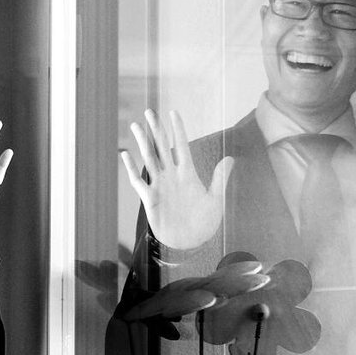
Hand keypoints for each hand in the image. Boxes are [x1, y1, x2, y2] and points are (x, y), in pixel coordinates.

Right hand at [119, 108, 228, 249]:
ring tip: (135, 126)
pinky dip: (131, 168)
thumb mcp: (215, 200)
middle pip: (162, 147)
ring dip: (142, 142)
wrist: (191, 243)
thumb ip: (219, 179)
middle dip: (156, 129)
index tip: (174, 112)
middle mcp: (172, 176)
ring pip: (149, 159)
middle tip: (149, 111)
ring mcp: (159, 186)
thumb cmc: (204, 222)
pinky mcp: (150, 199)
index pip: (181, 145)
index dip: (178, 129)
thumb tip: (230, 158)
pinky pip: (138, 181)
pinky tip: (125, 154)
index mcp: (188, 174)